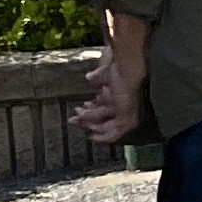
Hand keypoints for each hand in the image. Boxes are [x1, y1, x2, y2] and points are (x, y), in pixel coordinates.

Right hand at [71, 17, 151, 144]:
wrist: (128, 67)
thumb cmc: (121, 65)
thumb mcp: (105, 72)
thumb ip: (98, 76)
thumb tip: (90, 78)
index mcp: (124, 92)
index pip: (106, 105)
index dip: (92, 108)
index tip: (79, 109)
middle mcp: (127, 104)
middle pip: (105, 116)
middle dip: (87, 118)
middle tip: (72, 119)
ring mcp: (129, 113)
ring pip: (107, 125)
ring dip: (90, 124)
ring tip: (76, 120)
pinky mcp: (128, 120)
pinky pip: (114, 133)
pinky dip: (103, 136)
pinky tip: (91, 136)